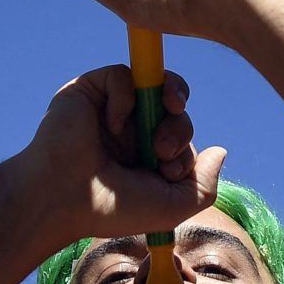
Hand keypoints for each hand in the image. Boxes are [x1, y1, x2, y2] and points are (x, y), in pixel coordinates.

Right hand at [2, 65, 226, 258]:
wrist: (63, 199)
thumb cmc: (112, 209)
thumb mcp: (172, 206)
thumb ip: (204, 185)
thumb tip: (220, 150)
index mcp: (145, 152)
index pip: (181, 129)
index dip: (184, 143)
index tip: (169, 170)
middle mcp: (130, 127)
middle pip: (173, 105)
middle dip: (180, 127)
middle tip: (163, 152)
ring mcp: (111, 107)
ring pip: (154, 83)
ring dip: (164, 106)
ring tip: (153, 136)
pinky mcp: (90, 90)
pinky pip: (123, 75)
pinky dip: (126, 98)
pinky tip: (113, 125)